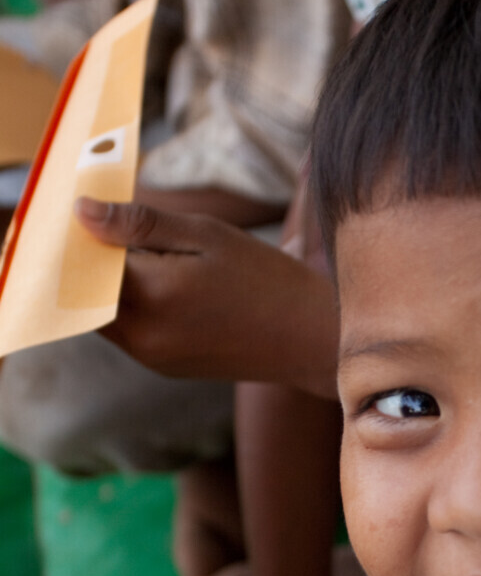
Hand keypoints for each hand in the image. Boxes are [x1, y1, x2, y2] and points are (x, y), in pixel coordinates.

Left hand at [74, 197, 338, 394]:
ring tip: (136, 251)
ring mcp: (152, 357)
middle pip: (85, 294)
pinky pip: (128, 331)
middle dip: (86, 260)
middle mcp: (144, 336)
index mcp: (153, 296)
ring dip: (108, 285)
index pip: (83, 264)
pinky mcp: (164, 367)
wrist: (309, 339)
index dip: (75, 236)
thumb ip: (139, 224)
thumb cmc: (265, 279)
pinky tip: (158, 281)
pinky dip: (129, 304)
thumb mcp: (206, 235)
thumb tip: (81, 212)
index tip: (75, 208)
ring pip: (103, 315)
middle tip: (99, 222)